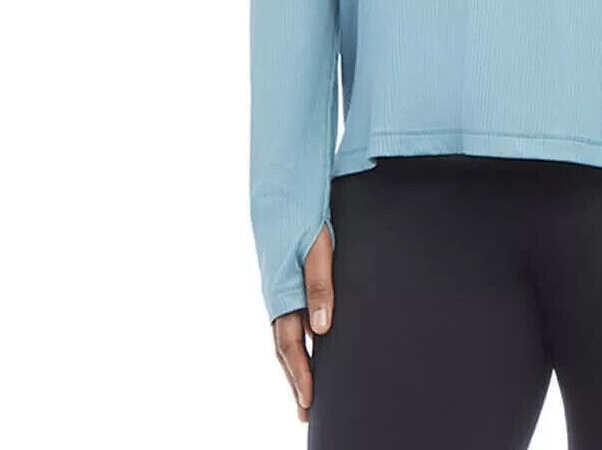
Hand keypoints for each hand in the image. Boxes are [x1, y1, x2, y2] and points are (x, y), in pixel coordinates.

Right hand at [272, 224, 334, 422]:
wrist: (285, 188)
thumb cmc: (303, 215)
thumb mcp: (317, 247)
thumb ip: (320, 285)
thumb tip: (323, 328)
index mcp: (282, 292)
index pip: (291, 345)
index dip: (301, 375)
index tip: (310, 402)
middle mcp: (278, 296)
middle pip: (286, 349)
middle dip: (296, 380)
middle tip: (306, 412)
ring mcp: (280, 289)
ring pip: (287, 336)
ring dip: (296, 364)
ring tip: (307, 391)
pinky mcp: (285, 281)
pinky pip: (290, 319)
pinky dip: (298, 341)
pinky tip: (309, 346)